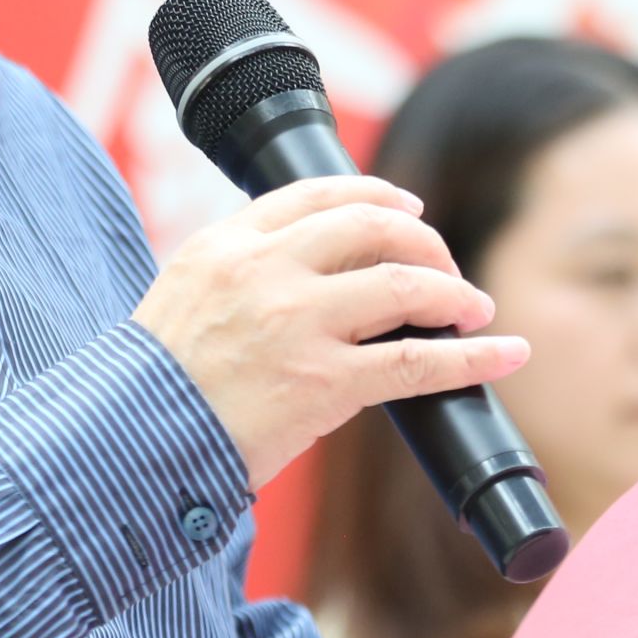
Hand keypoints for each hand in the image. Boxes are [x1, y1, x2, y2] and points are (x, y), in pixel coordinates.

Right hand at [132, 175, 528, 488]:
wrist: (131, 444)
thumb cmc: (153, 385)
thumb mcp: (182, 295)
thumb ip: (238, 270)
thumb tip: (302, 265)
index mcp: (227, 243)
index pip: (318, 193)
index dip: (376, 196)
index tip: (407, 208)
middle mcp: (267, 270)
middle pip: (373, 225)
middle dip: (424, 239)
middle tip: (446, 266)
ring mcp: (299, 324)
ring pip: (405, 282)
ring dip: (454, 291)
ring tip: (475, 308)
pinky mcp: (325, 383)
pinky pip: (418, 362)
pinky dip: (475, 357)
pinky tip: (506, 353)